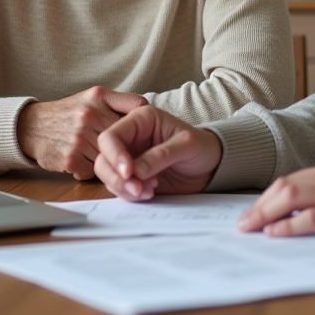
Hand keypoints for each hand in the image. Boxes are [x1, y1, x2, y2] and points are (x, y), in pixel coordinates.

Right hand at [16, 87, 146, 179]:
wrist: (31, 127)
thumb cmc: (68, 113)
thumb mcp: (92, 97)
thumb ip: (118, 101)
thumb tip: (146, 109)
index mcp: (99, 97)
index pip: (138, 105)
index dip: (146, 119)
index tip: (147, 129)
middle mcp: (89, 115)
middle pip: (128, 136)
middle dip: (132, 146)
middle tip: (132, 152)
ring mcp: (80, 138)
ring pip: (113, 156)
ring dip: (113, 161)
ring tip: (107, 158)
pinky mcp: (71, 159)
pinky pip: (95, 171)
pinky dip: (93, 170)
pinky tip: (85, 162)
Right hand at [94, 105, 221, 199]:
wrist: (210, 166)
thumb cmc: (202, 147)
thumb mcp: (187, 146)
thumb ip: (161, 156)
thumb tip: (136, 171)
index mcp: (140, 120)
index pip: (111, 136)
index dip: (115, 155)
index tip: (129, 173)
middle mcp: (130, 137)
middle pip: (104, 157)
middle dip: (117, 177)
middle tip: (138, 189)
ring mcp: (129, 157)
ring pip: (106, 174)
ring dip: (123, 188)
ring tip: (149, 190)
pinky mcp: (131, 176)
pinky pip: (117, 186)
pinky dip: (129, 194)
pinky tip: (149, 192)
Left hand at [236, 158, 314, 236]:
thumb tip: (312, 207)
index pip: (292, 179)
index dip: (269, 195)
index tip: (255, 209)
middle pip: (285, 187)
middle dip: (259, 205)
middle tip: (242, 222)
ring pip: (291, 198)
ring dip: (265, 214)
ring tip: (249, 228)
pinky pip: (311, 218)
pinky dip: (289, 226)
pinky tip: (275, 233)